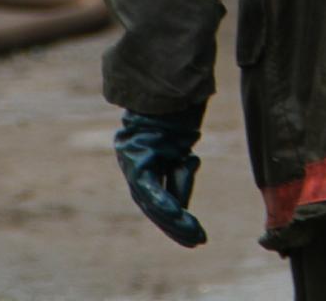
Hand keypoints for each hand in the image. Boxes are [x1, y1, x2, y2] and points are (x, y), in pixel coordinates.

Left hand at [114, 107, 206, 246]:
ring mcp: (129, 157)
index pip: (154, 197)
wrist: (169, 83)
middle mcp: (130, 160)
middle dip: (174, 225)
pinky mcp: (134, 155)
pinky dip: (163, 202)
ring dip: (172, 219)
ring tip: (193, 234)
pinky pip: (148, 186)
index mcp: (139, 158)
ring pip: (148, 200)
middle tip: (196, 241)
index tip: (191, 234)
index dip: (172, 217)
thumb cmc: (176, 111)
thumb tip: (180, 206)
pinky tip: (177, 216)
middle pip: (150, 204)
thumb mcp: (180, 150)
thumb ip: (178, 176)